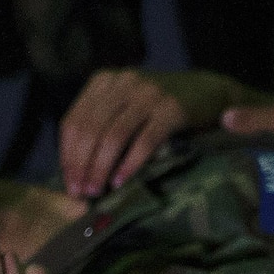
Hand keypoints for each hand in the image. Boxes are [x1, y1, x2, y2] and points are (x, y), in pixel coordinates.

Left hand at [59, 69, 250, 196]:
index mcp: (104, 81)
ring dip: (101, 167)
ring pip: (113, 135)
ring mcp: (149, 93)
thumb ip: (99, 124)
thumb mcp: (123, 104)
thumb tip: (73, 167)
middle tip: (80, 192)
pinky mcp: (172, 108)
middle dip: (81, 165)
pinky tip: (121, 180)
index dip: (67, 155)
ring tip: (97, 190)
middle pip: (90, 129)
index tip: (68, 182)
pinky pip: (145, 141)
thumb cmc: (157, 106)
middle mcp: (124, 82)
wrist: (206, 91)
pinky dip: (130, 164)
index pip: (74, 120)